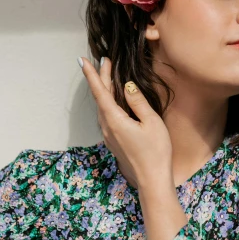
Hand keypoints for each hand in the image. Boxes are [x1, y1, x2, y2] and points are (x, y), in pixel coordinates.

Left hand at [77, 56, 172, 189]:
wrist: (152, 179)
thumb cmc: (156, 151)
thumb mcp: (151, 122)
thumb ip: (138, 102)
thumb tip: (127, 86)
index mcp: (114, 120)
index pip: (100, 92)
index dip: (91, 75)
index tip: (82, 60)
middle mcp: (107, 127)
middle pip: (100, 97)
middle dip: (101, 78)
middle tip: (103, 60)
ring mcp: (109, 135)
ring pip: (103, 107)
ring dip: (105, 90)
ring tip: (108, 75)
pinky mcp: (114, 141)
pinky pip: (108, 116)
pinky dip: (109, 102)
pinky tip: (115, 99)